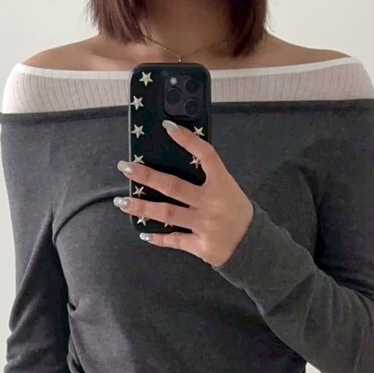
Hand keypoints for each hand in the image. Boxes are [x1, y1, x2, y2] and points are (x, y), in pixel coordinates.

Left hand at [117, 123, 253, 267]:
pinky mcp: (200, 246)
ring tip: (122, 202)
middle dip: (147, 176)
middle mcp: (211, 203)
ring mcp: (204, 225)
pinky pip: (174, 240)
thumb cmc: (236, 212)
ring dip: (142, 208)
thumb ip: (208, 178)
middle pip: (174, 186)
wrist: (251, 245)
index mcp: (222, 184)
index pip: (205, 155)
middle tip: (125, 168)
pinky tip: (143, 232)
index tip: (167, 127)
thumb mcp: (228, 188)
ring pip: (168, 214)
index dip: (187, 140)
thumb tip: (175, 162)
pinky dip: (158, 238)